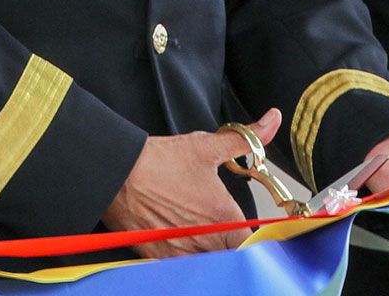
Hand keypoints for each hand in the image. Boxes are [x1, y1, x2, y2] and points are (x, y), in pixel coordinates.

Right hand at [101, 108, 282, 256]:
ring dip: (207, 251)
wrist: (117, 172)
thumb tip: (271, 121)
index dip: (252, 237)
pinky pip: (182, 267)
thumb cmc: (159, 161)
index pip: (253, 243)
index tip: (245, 228)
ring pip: (208, 262)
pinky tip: (178, 239)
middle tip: (218, 227)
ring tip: (196, 231)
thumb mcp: (207, 146)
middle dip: (229, 244)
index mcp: (223, 216)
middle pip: (231, 255)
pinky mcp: (160, 258)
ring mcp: (182, 252)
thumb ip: (246, 139)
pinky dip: (184, 258)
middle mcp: (206, 239)